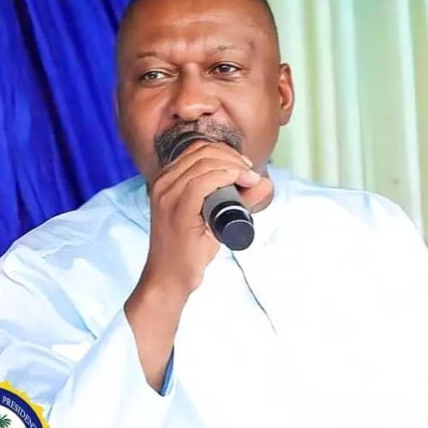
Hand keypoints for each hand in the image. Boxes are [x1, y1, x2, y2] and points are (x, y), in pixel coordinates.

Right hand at [142, 140, 271, 296]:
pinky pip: (202, 182)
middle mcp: (162, 183)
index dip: (225, 152)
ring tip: (250, 179)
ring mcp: (167, 195)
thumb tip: (264, 182)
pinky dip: (226, 176)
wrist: (169, 278)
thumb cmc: (188, 250)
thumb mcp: (211, 217)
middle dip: (233, 157)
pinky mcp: (177, 209)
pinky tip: (240, 181)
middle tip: (251, 174)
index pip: (197, 150)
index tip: (245, 167)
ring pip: (204, 163)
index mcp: (166, 180)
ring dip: (234, 166)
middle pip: (202, 152)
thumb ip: (234, 199)